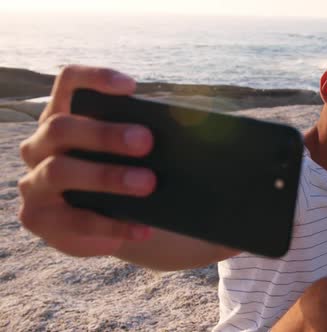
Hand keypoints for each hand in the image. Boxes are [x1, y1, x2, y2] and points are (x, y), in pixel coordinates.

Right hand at [18, 65, 156, 256]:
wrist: (109, 221)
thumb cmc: (125, 172)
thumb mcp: (134, 153)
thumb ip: (147, 137)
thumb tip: (196, 128)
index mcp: (63, 115)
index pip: (69, 81)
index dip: (95, 79)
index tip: (131, 87)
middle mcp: (40, 144)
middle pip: (61, 126)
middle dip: (104, 133)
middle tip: (147, 141)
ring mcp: (34, 181)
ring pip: (60, 171)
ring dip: (106, 176)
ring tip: (148, 183)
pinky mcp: (37, 218)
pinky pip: (73, 221)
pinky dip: (112, 226)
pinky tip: (144, 229)